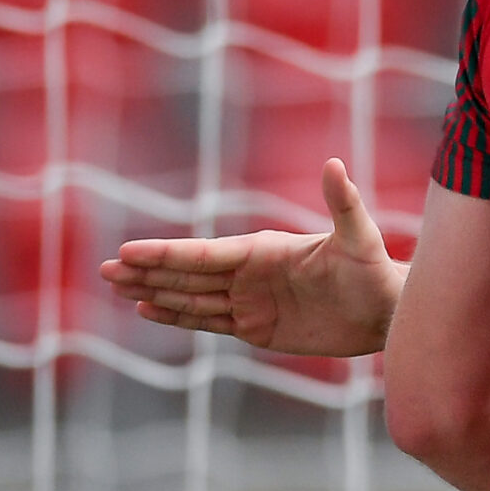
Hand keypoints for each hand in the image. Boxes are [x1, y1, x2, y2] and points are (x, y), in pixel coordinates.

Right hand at [100, 159, 404, 356]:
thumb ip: (343, 203)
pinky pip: (207, 321)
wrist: (385, 310)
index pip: (204, 254)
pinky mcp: (255, 327)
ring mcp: (249, 300)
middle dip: (146, 272)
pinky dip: (176, 317)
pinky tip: (148, 310)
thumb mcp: (359, 237)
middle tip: (104, 269)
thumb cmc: (373, 271)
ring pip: (189, 297)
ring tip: (115, 287)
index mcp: (263, 250)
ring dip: (153, 292)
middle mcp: (249, 273)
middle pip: (187, 274)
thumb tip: (335, 163)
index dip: (166, 255)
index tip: (129, 253)